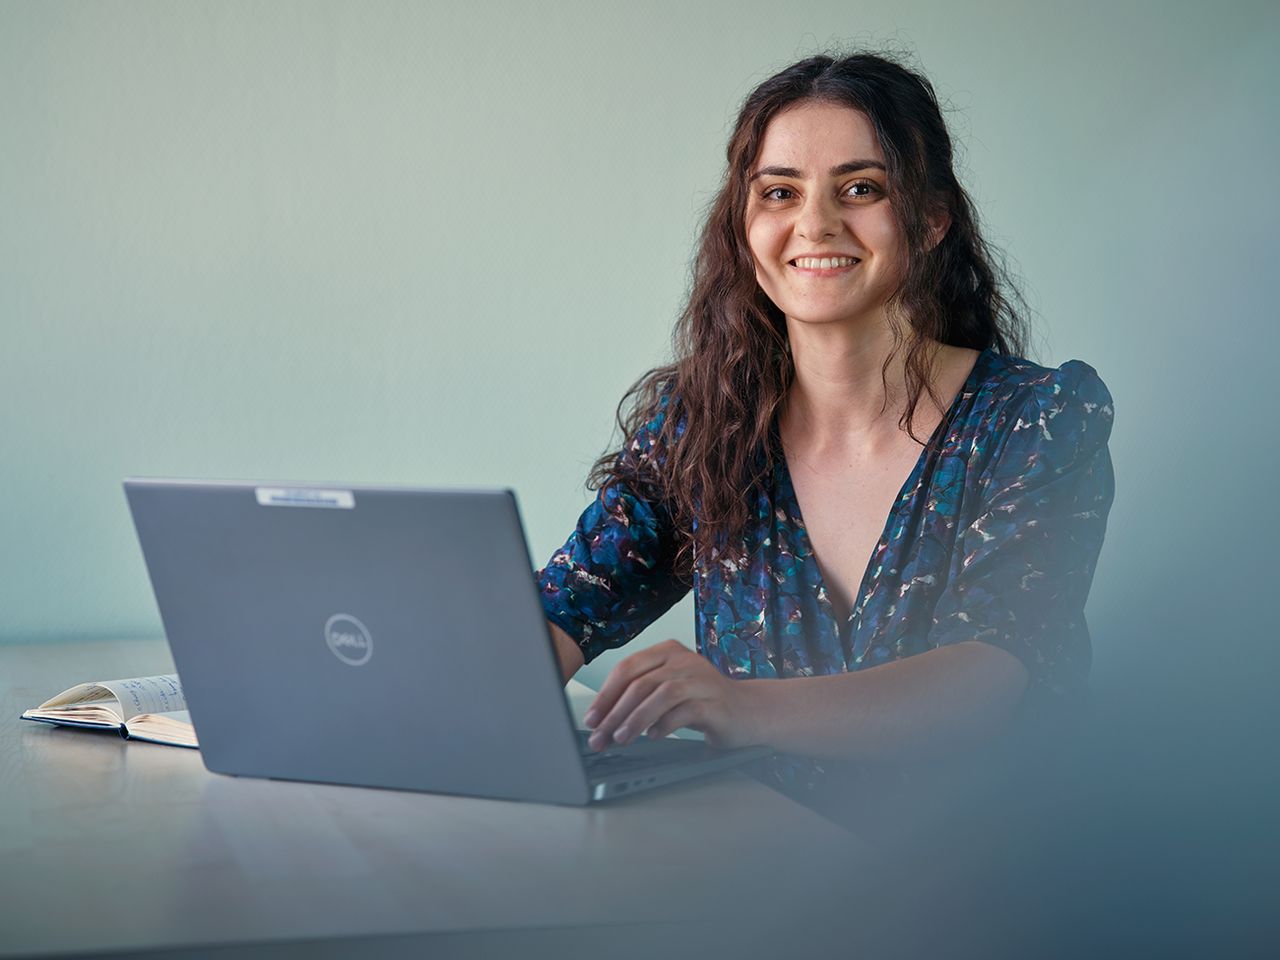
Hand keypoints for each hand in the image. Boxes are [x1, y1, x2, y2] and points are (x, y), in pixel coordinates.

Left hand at [583, 639, 760, 750]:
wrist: (749, 711)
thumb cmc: (702, 701)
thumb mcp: (668, 689)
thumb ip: (640, 694)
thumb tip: (602, 717)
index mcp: (668, 651)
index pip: (627, 668)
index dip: (605, 695)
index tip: (592, 718)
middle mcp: (684, 660)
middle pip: (640, 683)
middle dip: (614, 713)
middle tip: (600, 736)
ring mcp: (701, 679)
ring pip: (659, 695)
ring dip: (635, 720)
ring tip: (621, 739)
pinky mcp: (715, 702)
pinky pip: (684, 711)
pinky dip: (664, 725)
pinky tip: (654, 736)